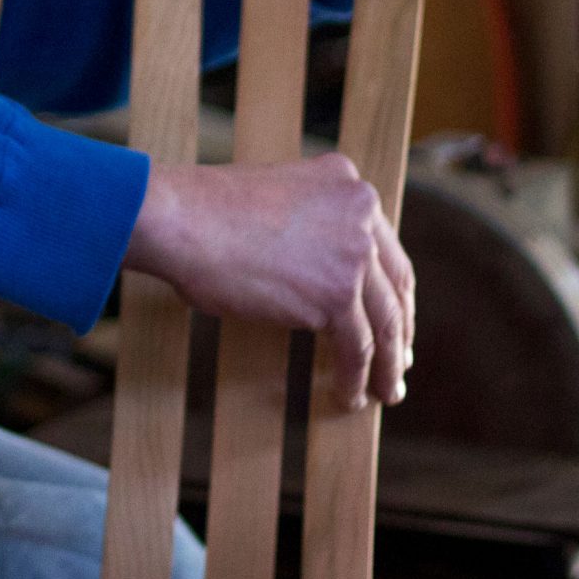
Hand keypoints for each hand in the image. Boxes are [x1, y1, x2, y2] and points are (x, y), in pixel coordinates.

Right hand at [123, 155, 415, 409]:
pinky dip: (354, 377)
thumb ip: (308, 225)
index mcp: (346, 183)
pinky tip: (347, 396)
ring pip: (383, 320)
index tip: (393, 316)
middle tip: (398, 361)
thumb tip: (313, 273)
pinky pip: (356, 347)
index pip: (383, 245)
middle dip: (399, 328)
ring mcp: (353, 253)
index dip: (392, 288)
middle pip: (395, 283)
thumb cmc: (204, 213)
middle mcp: (361, 212)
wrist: (180, 219)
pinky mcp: (336, 294)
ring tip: (386, 391)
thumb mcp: (274, 199)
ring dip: (386, 364)